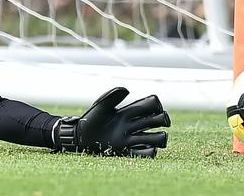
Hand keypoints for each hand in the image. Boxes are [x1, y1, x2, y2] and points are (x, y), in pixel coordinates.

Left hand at [53, 87, 169, 157]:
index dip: (156, 104)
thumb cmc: (90, 119)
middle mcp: (133, 125)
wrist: (81, 136)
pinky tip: (147, 148)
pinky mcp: (127, 151)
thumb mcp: (101, 106)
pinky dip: (150, 152)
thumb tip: (127, 89)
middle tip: (160, 121)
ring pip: (155, 138)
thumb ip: (112, 97)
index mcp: (128, 112)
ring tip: (156, 137)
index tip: (155, 105)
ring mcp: (131, 139)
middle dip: (162, 119)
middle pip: (157, 121)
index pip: (149, 106)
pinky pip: (145, 154)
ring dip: (160, 137)